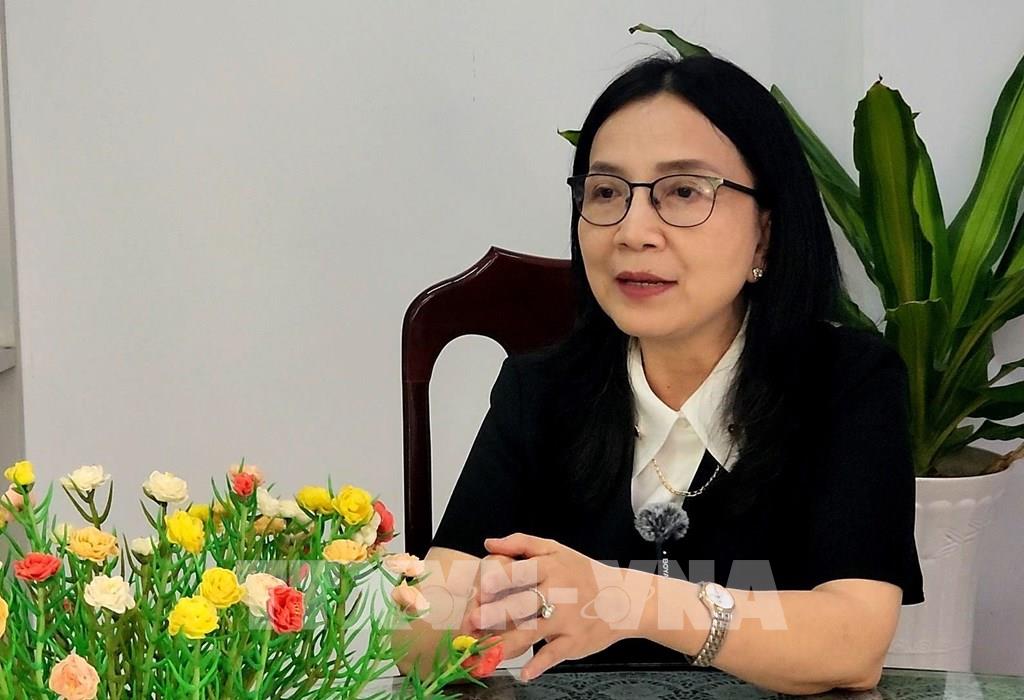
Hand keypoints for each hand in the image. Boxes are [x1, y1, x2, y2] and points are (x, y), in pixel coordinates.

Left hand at [463, 533, 645, 681]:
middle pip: (522, 603)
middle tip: (473, 620)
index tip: (481, 587)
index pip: (521, 571)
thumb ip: (521, 544)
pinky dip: (540, 664)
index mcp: (550, 567)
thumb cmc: (583, 573)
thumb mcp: (556, 550)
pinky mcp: (574, 641)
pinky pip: (555, 654)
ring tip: (485, 653)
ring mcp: (566, 619)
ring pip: (533, 631)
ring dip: (508, 643)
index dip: (500, 579)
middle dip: (497, 613)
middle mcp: (557, 592)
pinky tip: (524, 673)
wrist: (624, 598)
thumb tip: (488, 544)